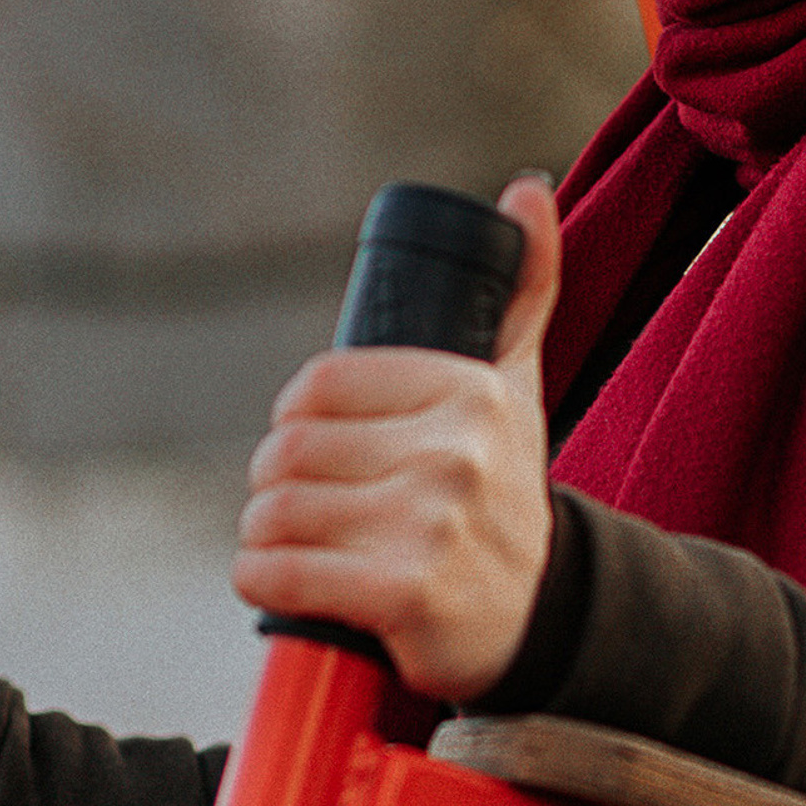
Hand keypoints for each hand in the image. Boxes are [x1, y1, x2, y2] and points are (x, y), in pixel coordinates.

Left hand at [234, 173, 560, 703]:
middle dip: (271, 479)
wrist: (548, 618)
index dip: (292, 416)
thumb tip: (528, 187)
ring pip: (278, 510)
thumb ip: (524, 287)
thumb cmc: (509, 490)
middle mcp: (454, 451)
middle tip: (288, 499)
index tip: (304, 443)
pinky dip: (258, 578)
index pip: (320, 386)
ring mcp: (431, 524)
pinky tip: (270, 579)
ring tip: (280, 539)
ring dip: (258, 531)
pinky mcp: (405, 593)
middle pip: (291, 449)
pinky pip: (286, 574)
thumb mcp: (520, 384)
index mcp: (467, 391)